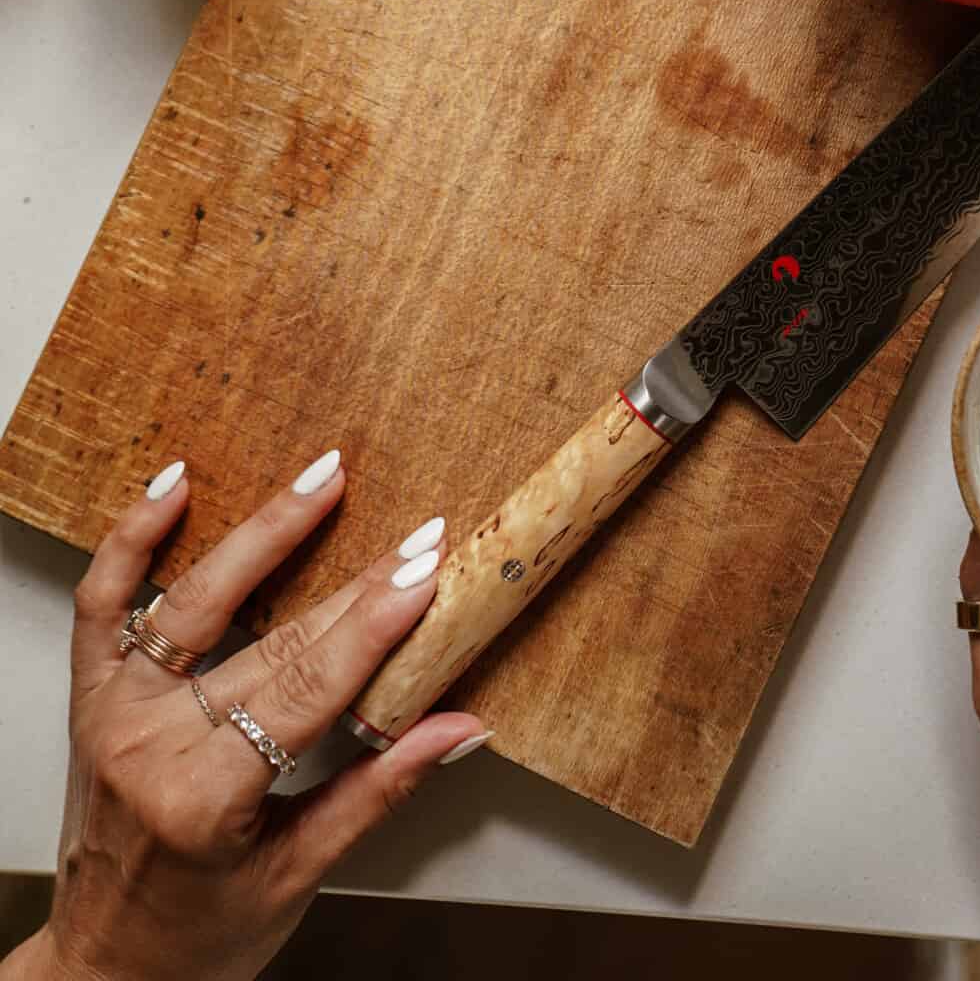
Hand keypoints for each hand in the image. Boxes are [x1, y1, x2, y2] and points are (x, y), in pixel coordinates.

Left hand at [6, 452, 490, 980]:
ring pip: (193, 600)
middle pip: (272, 641)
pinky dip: (133, 537)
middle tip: (419, 534)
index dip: (372, 627)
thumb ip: (378, 791)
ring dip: (267, 531)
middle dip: (357, 584)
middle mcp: (149, 743)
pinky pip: (103, 601)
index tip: (425, 574)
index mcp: (200, 797)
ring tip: (324, 475)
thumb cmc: (199, 939)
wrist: (102, 971)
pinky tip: (177, 483)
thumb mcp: (298, 876)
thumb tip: (461, 730)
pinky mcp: (92, 695)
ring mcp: (114, 712)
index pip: (305, 688)